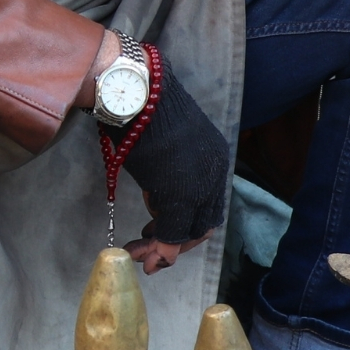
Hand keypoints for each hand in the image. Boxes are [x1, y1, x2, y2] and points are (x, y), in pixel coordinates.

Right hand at [120, 78, 231, 259]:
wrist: (135, 94)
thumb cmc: (142, 117)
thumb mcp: (160, 157)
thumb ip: (165, 186)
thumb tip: (157, 212)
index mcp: (212, 159)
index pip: (205, 206)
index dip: (182, 229)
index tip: (155, 238)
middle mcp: (214, 171)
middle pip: (201, 223)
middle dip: (172, 244)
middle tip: (146, 256)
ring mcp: (202, 179)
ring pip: (190, 229)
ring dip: (163, 247)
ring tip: (137, 250)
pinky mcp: (185, 186)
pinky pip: (177, 226)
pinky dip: (160, 242)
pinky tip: (141, 242)